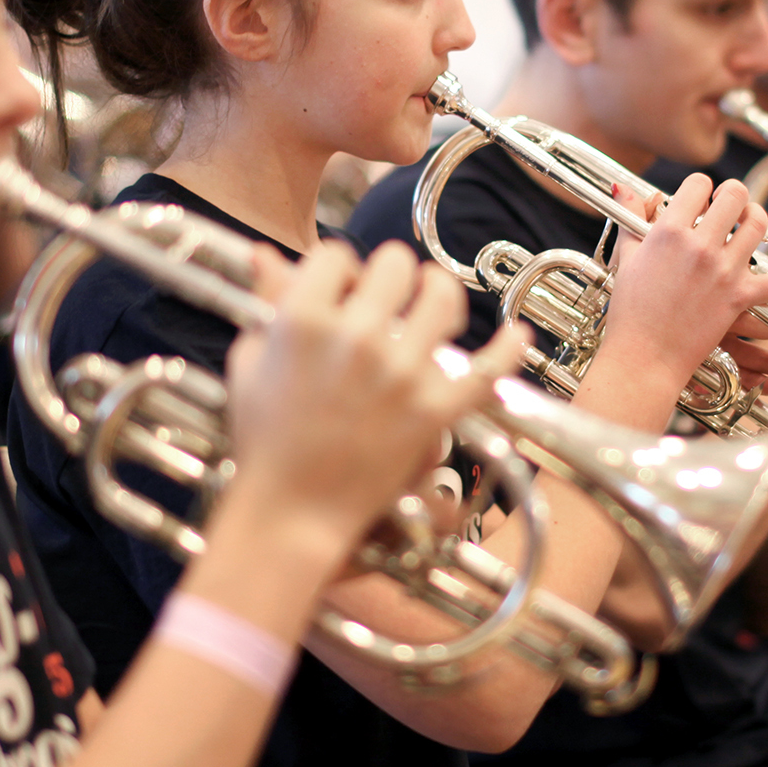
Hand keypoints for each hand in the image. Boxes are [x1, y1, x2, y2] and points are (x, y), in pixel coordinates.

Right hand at [223, 240, 519, 560]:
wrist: (292, 512)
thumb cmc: (265, 442)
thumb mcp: (250, 364)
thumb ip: (266, 303)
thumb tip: (266, 254)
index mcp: (303, 320)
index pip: (337, 254)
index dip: (342, 268)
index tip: (345, 286)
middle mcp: (357, 337)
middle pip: (394, 264)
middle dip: (389, 274)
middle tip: (388, 294)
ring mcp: (401, 373)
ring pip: (442, 296)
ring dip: (439, 290)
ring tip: (432, 298)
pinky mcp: (433, 411)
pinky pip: (486, 369)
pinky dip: (508, 348)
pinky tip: (517, 334)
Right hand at [596, 174, 767, 391]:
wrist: (645, 357)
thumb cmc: (631, 311)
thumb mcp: (625, 258)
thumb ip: (629, 217)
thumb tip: (622, 187)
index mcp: (669, 232)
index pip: (698, 184)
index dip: (700, 187)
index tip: (697, 199)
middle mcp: (700, 246)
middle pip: (735, 194)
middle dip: (732, 194)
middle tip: (726, 205)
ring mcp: (724, 271)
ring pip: (759, 224)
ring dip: (756, 217)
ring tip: (747, 222)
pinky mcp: (742, 298)